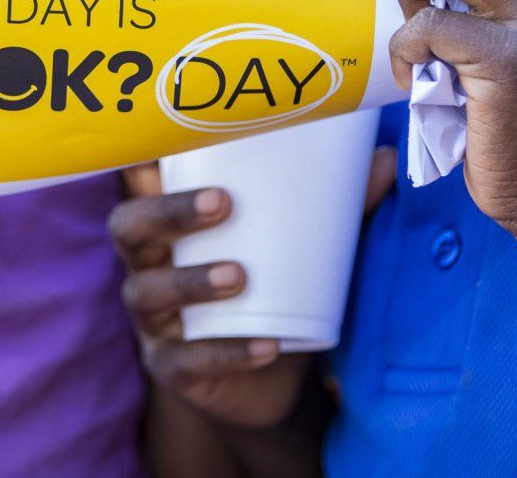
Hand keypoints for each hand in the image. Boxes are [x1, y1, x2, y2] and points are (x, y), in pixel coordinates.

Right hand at [107, 150, 395, 428]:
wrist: (275, 380)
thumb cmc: (275, 287)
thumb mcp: (301, 245)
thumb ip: (336, 205)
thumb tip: (387, 159)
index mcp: (170, 221)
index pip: (139, 179)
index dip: (141, 157)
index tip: (168, 136)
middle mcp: (150, 263)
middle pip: (129, 227)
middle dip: (167, 211)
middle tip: (222, 203)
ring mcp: (154, 319)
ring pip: (147, 292)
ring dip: (191, 280)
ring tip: (240, 276)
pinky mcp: (171, 368)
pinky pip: (183, 362)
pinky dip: (225, 352)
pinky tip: (266, 345)